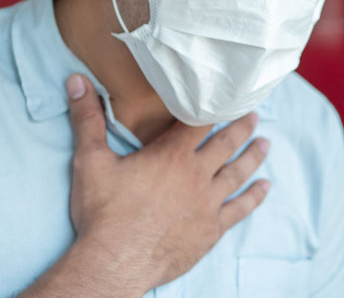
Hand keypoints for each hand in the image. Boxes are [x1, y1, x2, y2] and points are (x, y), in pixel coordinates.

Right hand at [23, 73, 270, 296]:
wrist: (115, 262)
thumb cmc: (103, 212)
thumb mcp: (90, 160)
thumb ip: (87, 119)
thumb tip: (77, 81)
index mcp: (172, 154)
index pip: (199, 121)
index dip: (213, 107)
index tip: (229, 95)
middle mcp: (197, 173)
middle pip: (226, 144)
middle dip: (241, 127)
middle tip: (256, 115)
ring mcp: (208, 202)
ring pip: (238, 172)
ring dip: (253, 156)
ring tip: (266, 143)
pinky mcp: (212, 228)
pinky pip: (240, 208)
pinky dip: (254, 196)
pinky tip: (265, 187)